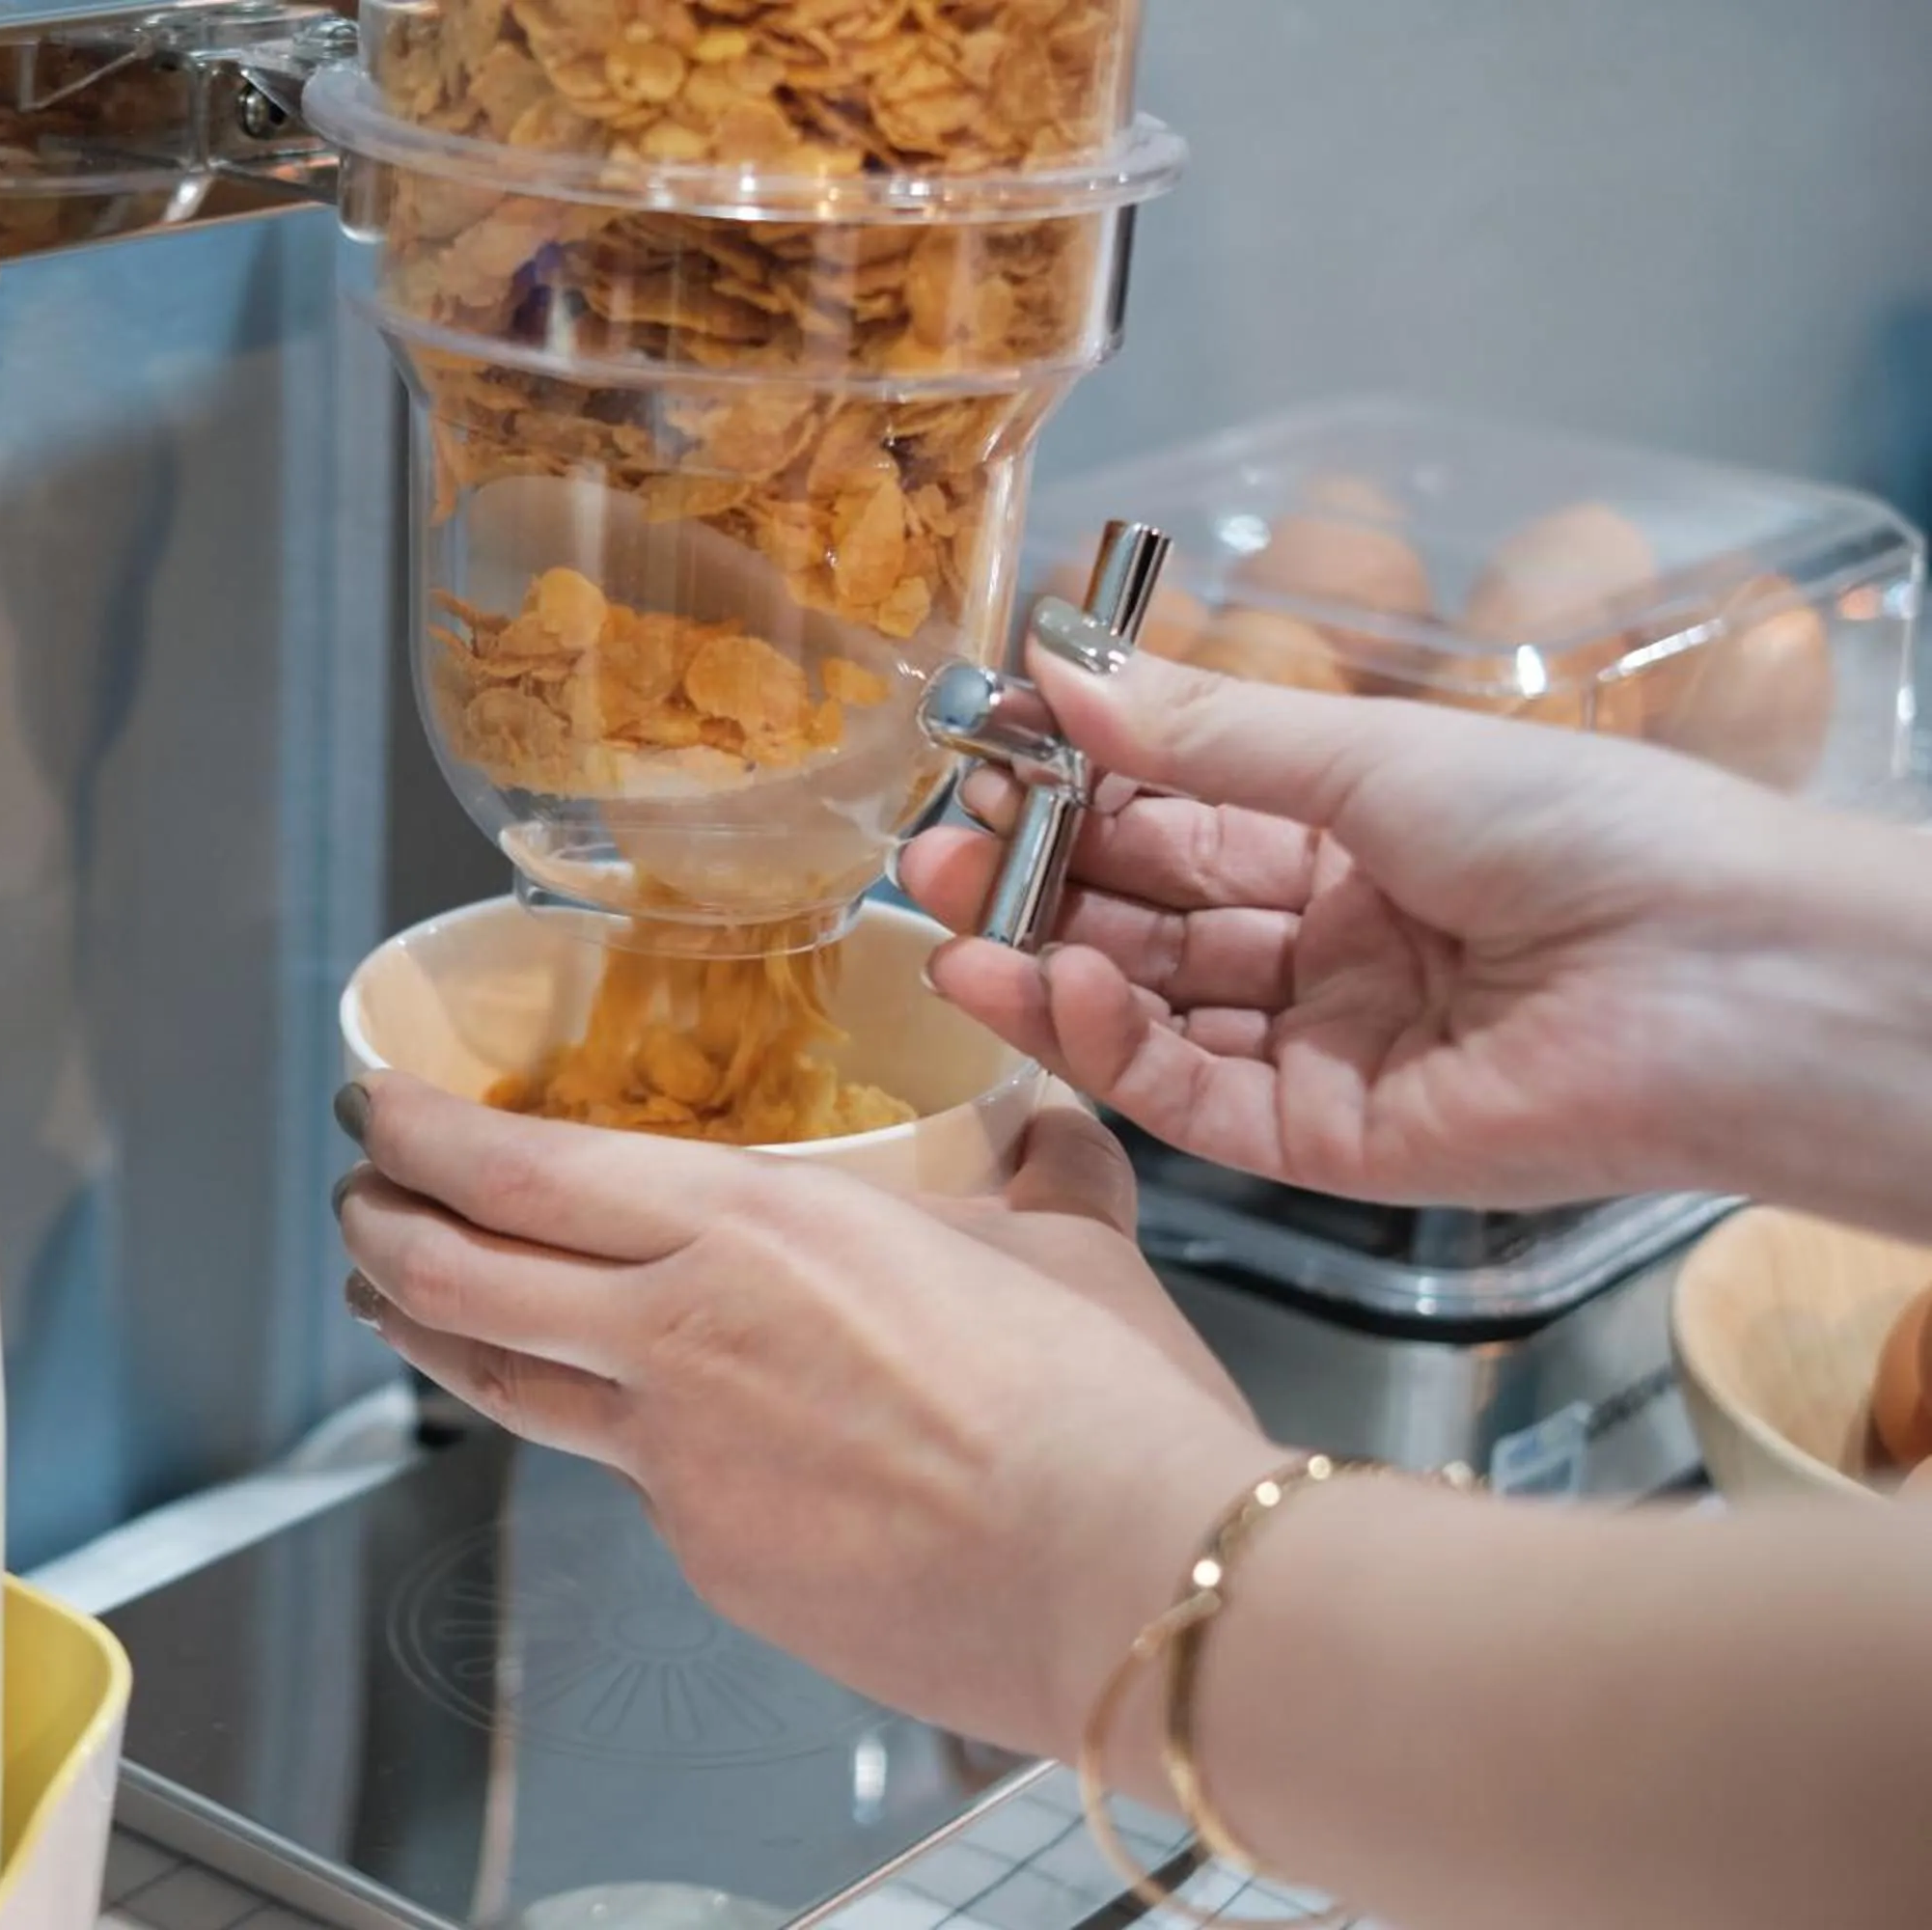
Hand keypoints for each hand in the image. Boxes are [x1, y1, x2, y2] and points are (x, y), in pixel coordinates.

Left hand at [332, 1076, 1273, 1753]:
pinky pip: (626, 1484)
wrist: (1127, 1586)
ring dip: (425, 1333)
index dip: (418, 1134)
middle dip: (380, 1224)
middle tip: (358, 1195)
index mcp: (748, 1223)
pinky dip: (599, 1442)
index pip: (518, 1169)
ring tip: (393, 1301)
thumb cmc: (1099, 1409)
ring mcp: (678, 1462)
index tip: (376, 1104)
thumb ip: (1037, 1168)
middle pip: (458, 1276)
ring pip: (502, 1386)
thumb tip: (1046, 1128)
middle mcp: (678, 1335)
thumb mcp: (1070, 1241)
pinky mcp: (708, 1563)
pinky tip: (622, 1434)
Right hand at [901, 648, 1931, 1213]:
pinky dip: (1106, 1045)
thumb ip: (1206, 737)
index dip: (1078, 792)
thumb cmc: (1586, 834)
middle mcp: (1334, 945)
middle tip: (928, 851)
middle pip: (1149, 919)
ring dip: (1044, 965)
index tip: (982, 759)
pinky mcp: (1328, 1144)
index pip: (1180, 817)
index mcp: (1358, 838)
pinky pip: (1190, 1096)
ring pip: (1150, 1011)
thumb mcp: (1374, 758)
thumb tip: (1064, 673)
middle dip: (1036, 883)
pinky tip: (1044, 984)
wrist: (1724, 979)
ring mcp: (1326, 1047)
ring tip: (950, 923)